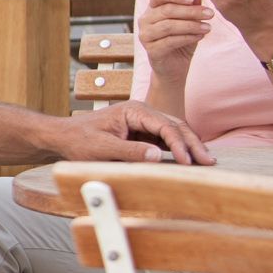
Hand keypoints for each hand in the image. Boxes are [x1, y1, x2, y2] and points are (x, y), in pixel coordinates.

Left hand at [71, 102, 212, 164]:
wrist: (64, 137)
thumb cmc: (80, 140)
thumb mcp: (103, 149)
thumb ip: (130, 152)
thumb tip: (158, 157)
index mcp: (134, 111)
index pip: (165, 126)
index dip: (179, 144)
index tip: (187, 162)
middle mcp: (142, 112)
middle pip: (176, 126)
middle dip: (193, 143)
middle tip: (209, 161)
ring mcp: (144, 122)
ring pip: (174, 132)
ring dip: (190, 146)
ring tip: (206, 162)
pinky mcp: (143, 133)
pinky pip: (166, 140)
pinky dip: (179, 149)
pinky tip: (190, 161)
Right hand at [136, 0, 209, 84]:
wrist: (175, 67)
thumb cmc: (182, 41)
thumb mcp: (190, 22)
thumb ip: (192, 8)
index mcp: (152, 8)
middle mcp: (145, 20)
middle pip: (167, 10)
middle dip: (191, 11)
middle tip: (210, 14)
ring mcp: (145, 35)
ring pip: (169, 26)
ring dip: (191, 25)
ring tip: (207, 28)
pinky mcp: (151, 50)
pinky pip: (170, 41)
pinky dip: (188, 38)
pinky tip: (200, 37)